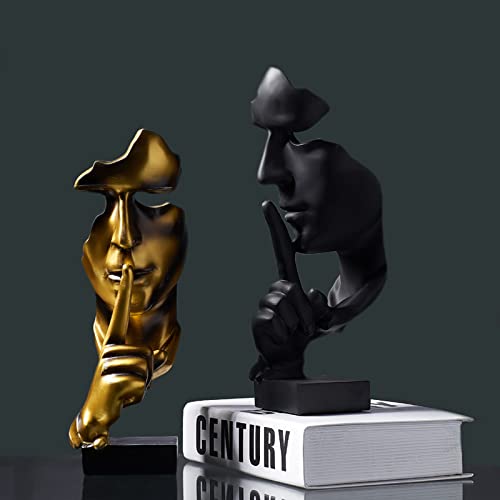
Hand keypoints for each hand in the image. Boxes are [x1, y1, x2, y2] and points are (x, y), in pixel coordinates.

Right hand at [69, 264, 153, 448]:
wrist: (96, 413)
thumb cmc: (119, 388)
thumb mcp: (139, 370)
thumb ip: (154, 358)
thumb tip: (162, 353)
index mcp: (115, 342)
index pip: (121, 312)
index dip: (125, 291)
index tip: (128, 270)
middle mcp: (111, 349)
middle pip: (150, 356)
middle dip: (148, 374)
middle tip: (130, 382)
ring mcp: (111, 364)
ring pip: (147, 369)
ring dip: (143, 385)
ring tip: (126, 388)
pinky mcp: (113, 380)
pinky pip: (141, 384)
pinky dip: (138, 395)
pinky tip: (124, 396)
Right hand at [250, 201, 329, 379]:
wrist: (286, 361)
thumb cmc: (306, 337)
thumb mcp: (329, 319)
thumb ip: (334, 307)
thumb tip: (312, 293)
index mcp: (290, 283)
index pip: (282, 252)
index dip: (275, 229)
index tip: (266, 205)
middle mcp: (275, 290)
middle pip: (293, 289)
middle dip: (309, 313)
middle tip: (309, 328)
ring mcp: (265, 304)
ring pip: (287, 304)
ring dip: (302, 324)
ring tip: (299, 334)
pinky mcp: (258, 320)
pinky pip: (277, 321)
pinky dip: (288, 334)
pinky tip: (284, 339)